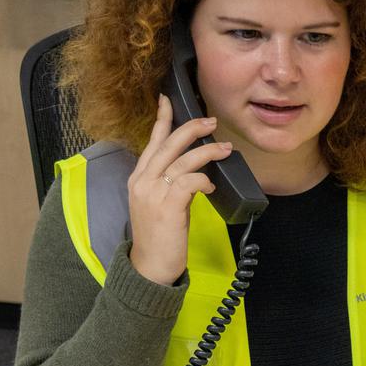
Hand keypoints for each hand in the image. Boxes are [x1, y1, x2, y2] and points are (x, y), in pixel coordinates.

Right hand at [127, 94, 233, 285]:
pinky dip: (204, 179)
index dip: (162, 118)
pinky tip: (211, 186)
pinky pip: (190, 181)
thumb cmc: (159, 235)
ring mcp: (153, 193)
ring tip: (226, 150)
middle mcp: (143, 181)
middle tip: (212, 121)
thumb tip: (194, 168)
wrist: (150, 266)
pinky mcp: (168, 206)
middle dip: (192, 128)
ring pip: (183, 159)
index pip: (152, 141)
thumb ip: (168, 182)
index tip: (168, 99)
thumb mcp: (157, 202)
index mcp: (138, 177)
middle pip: (169, 143)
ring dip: (208, 152)